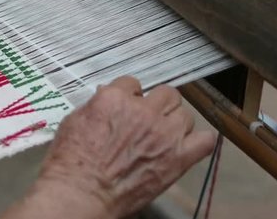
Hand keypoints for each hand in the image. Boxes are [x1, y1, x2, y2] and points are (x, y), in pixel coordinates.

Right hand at [15, 76, 214, 218]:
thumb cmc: (70, 162)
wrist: (81, 193)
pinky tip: (188, 145)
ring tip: (164, 135)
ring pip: (185, 113)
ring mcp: (163, 134)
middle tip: (149, 118)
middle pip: (166, 93)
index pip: (132, 83)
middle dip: (157, 104)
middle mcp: (143, 112)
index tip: (128, 107)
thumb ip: (96, 105)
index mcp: (114, 99)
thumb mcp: (74, 121)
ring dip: (175, 121)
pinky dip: (200, 141)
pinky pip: (205, 140)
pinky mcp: (178, 158)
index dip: (130, 96)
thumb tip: (106, 97)